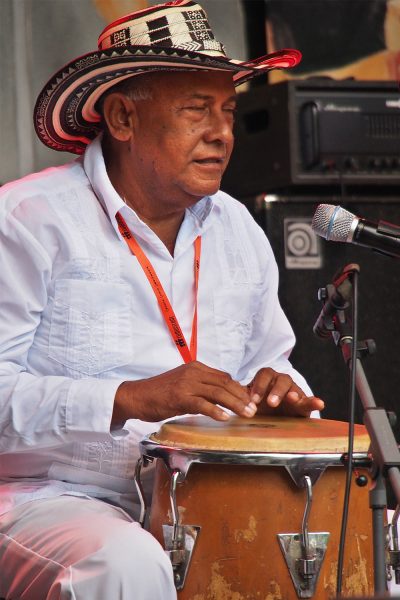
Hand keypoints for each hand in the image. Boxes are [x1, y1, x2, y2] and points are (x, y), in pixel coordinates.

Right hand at [112, 361, 257, 424]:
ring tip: (246, 414)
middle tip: (254, 409)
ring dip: (235, 404)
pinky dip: (215, 410)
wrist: (136, 396)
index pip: (224, 377)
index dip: (239, 388)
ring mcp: (186, 384)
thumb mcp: (183, 385)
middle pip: (224, 383)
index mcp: (196, 367)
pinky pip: (202, 404)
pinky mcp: (179, 397)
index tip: (250, 400)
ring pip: (217, 393)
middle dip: (242, 397)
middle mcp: (193, 372)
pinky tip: (225, 418)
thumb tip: (221, 398)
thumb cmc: (159, 393)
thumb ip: (201, 388)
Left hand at [246, 368, 323, 416]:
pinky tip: (319, 403)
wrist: (272, 421)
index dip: (258, 385)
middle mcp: (279, 383)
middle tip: (270, 402)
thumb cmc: (258, 409)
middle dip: (274, 389)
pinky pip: (309, 401)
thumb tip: (222, 399)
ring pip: (292, 386)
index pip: (263, 375)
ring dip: (291, 392)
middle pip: (279, 378)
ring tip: (291, 399)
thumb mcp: (248, 404)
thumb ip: (240, 400)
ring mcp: (292, 392)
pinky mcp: (303, 404)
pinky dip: (314, 401)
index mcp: (265, 380)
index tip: (253, 400)